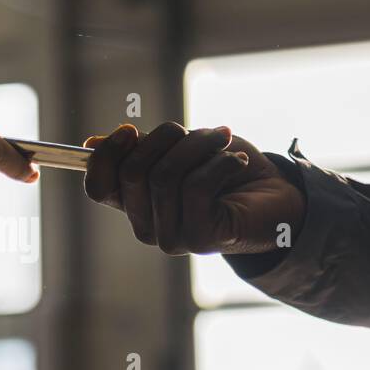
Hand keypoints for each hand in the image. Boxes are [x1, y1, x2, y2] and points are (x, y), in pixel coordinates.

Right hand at [83, 122, 304, 255]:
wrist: (277, 198)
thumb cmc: (226, 171)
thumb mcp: (180, 150)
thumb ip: (141, 150)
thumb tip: (91, 145)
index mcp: (136, 205)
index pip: (98, 187)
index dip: (106, 155)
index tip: (129, 130)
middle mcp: (148, 227)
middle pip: (133, 172)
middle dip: (165, 138)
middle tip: (196, 130)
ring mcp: (172, 238)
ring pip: (166, 175)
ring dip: (198, 145)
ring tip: (223, 139)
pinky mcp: (200, 239)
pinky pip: (196, 188)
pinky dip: (219, 163)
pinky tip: (237, 161)